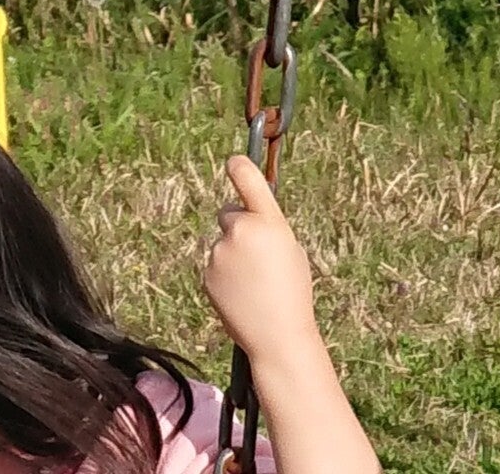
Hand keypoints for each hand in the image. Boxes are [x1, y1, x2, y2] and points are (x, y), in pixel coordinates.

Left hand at [202, 156, 322, 371]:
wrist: (277, 336)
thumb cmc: (293, 292)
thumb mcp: (291, 250)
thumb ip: (269, 227)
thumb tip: (250, 213)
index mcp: (269, 222)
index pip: (247, 179)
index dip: (239, 167)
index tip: (234, 162)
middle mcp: (240, 231)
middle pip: (229, 213)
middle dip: (238, 226)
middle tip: (257, 255)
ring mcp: (219, 252)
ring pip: (222, 242)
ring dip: (232, 254)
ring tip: (253, 283)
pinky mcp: (206, 272)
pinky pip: (215, 264)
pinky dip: (224, 274)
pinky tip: (241, 293)